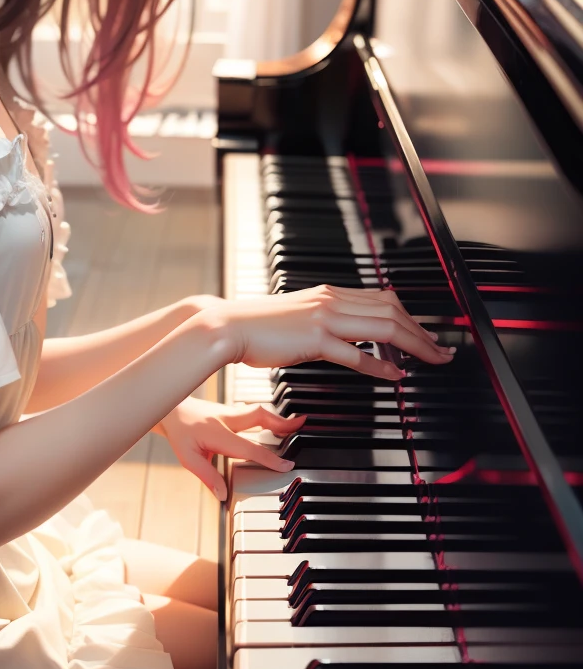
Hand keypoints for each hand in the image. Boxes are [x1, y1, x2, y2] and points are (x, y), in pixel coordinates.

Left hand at [157, 395, 305, 500]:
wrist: (169, 409)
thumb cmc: (179, 433)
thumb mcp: (188, 459)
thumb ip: (208, 477)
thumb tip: (223, 496)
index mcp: (219, 434)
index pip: (249, 447)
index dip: (269, 458)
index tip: (286, 465)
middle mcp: (228, 419)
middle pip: (260, 416)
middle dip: (282, 423)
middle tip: (301, 426)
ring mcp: (229, 411)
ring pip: (258, 411)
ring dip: (277, 418)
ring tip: (295, 424)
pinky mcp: (229, 409)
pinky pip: (252, 412)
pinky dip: (267, 417)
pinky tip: (273, 423)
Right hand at [221, 284, 454, 381]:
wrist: (227, 326)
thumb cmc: (257, 326)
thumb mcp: (298, 317)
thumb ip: (325, 320)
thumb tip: (348, 335)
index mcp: (328, 293)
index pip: (383, 299)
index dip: (411, 318)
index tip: (425, 335)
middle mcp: (330, 300)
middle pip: (392, 310)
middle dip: (423, 331)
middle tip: (441, 351)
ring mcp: (323, 318)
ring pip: (383, 327)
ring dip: (414, 345)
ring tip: (430, 361)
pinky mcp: (314, 339)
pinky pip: (356, 353)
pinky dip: (380, 364)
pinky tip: (394, 375)